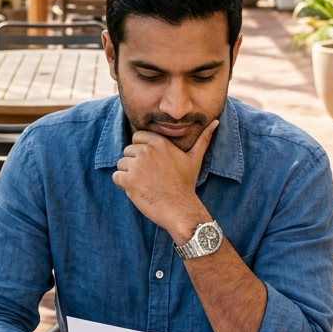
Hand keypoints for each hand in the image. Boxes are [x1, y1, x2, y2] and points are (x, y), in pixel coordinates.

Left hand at [112, 120, 218, 243]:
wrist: (180, 209)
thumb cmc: (186, 184)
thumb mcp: (195, 158)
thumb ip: (204, 138)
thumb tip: (216, 122)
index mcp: (159, 142)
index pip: (137, 138)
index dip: (142, 152)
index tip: (153, 165)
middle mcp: (147, 151)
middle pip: (127, 151)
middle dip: (135, 164)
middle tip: (151, 178)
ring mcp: (137, 165)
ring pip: (121, 165)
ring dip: (129, 175)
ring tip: (145, 184)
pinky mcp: (129, 180)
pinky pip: (116, 177)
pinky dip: (123, 185)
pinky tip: (138, 191)